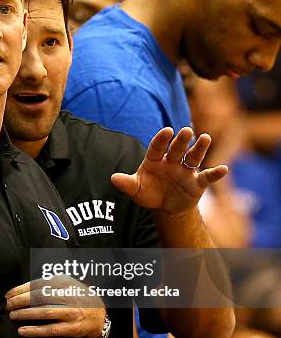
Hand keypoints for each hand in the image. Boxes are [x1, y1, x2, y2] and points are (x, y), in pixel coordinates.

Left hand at [5, 277, 104, 337]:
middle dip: (20, 301)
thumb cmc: (75, 299)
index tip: (8, 294)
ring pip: (44, 312)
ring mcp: (72, 312)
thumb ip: (47, 284)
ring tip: (12, 315)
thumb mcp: (66, 285)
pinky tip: (22, 331)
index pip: (38, 284)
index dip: (21, 289)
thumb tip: (20, 289)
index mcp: (65, 282)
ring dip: (25, 314)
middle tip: (7, 305)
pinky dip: (35, 330)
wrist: (98, 317)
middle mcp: (69, 295)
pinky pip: (50, 329)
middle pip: (39, 296)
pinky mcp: (73, 328)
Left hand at [111, 127, 227, 215]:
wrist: (165, 206)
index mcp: (156, 159)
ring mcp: (186, 170)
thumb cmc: (150, 193)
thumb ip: (127, 183)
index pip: (158, 147)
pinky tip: (224, 169)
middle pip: (177, 149)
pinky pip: (207, 177)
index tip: (167, 131)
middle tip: (186, 131)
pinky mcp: (197, 182)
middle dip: (182, 140)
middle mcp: (172, 161)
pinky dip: (215, 173)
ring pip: (193, 157)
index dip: (162, 139)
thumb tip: (113, 178)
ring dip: (200, 148)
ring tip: (206, 138)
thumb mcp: (136, 190)